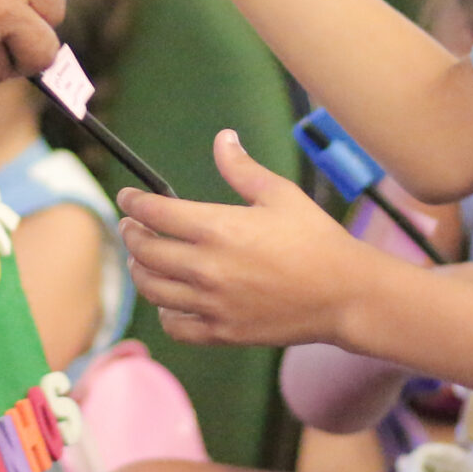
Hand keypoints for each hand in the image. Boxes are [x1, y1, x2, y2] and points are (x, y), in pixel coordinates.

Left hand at [118, 129, 382, 346]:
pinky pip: (174, 325)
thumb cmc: (316, 240)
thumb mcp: (279, 195)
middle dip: (131, 234)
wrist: (345, 294)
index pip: (154, 213)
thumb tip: (223, 138)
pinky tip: (170, 299)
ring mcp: (212, 304)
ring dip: (140, 271)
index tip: (127, 198)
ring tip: (144, 260)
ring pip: (152, 289)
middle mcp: (207, 268)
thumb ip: (242, 168)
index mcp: (218, 228)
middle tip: (132, 226)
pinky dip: (164, 311)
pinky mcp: (222, 332)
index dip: (133, 202)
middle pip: (144, 251)